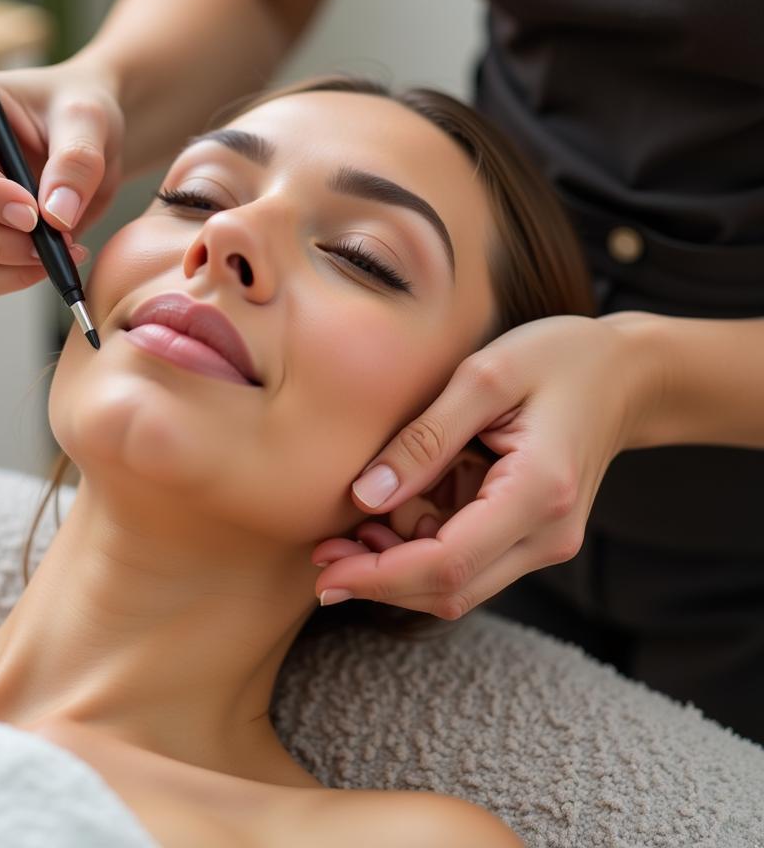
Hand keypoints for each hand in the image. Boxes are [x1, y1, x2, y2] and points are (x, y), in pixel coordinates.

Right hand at [0, 56, 124, 297]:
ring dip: (14, 266)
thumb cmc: (79, 112)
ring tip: (68, 248)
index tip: (35, 215)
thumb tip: (55, 216)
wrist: (88, 137)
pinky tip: (56, 257)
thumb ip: (76, 160)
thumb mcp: (89, 119)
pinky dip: (18, 277)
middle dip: (0, 242)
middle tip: (59, 240)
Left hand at [312, 313, 659, 617]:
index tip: (325, 574)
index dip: (379, 576)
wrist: (626, 374)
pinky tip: (386, 520)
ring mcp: (544, 541)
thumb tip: (364, 499)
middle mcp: (547, 535)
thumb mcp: (483, 377)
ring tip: (344, 533)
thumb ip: (424, 439)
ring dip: (395, 568)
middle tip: (320, 554)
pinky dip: (420, 548)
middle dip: (378, 579)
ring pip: (456, 582)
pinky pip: (467, 559)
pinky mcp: (532, 535)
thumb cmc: (559, 359)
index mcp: (539, 493)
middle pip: (449, 588)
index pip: (448, 563)